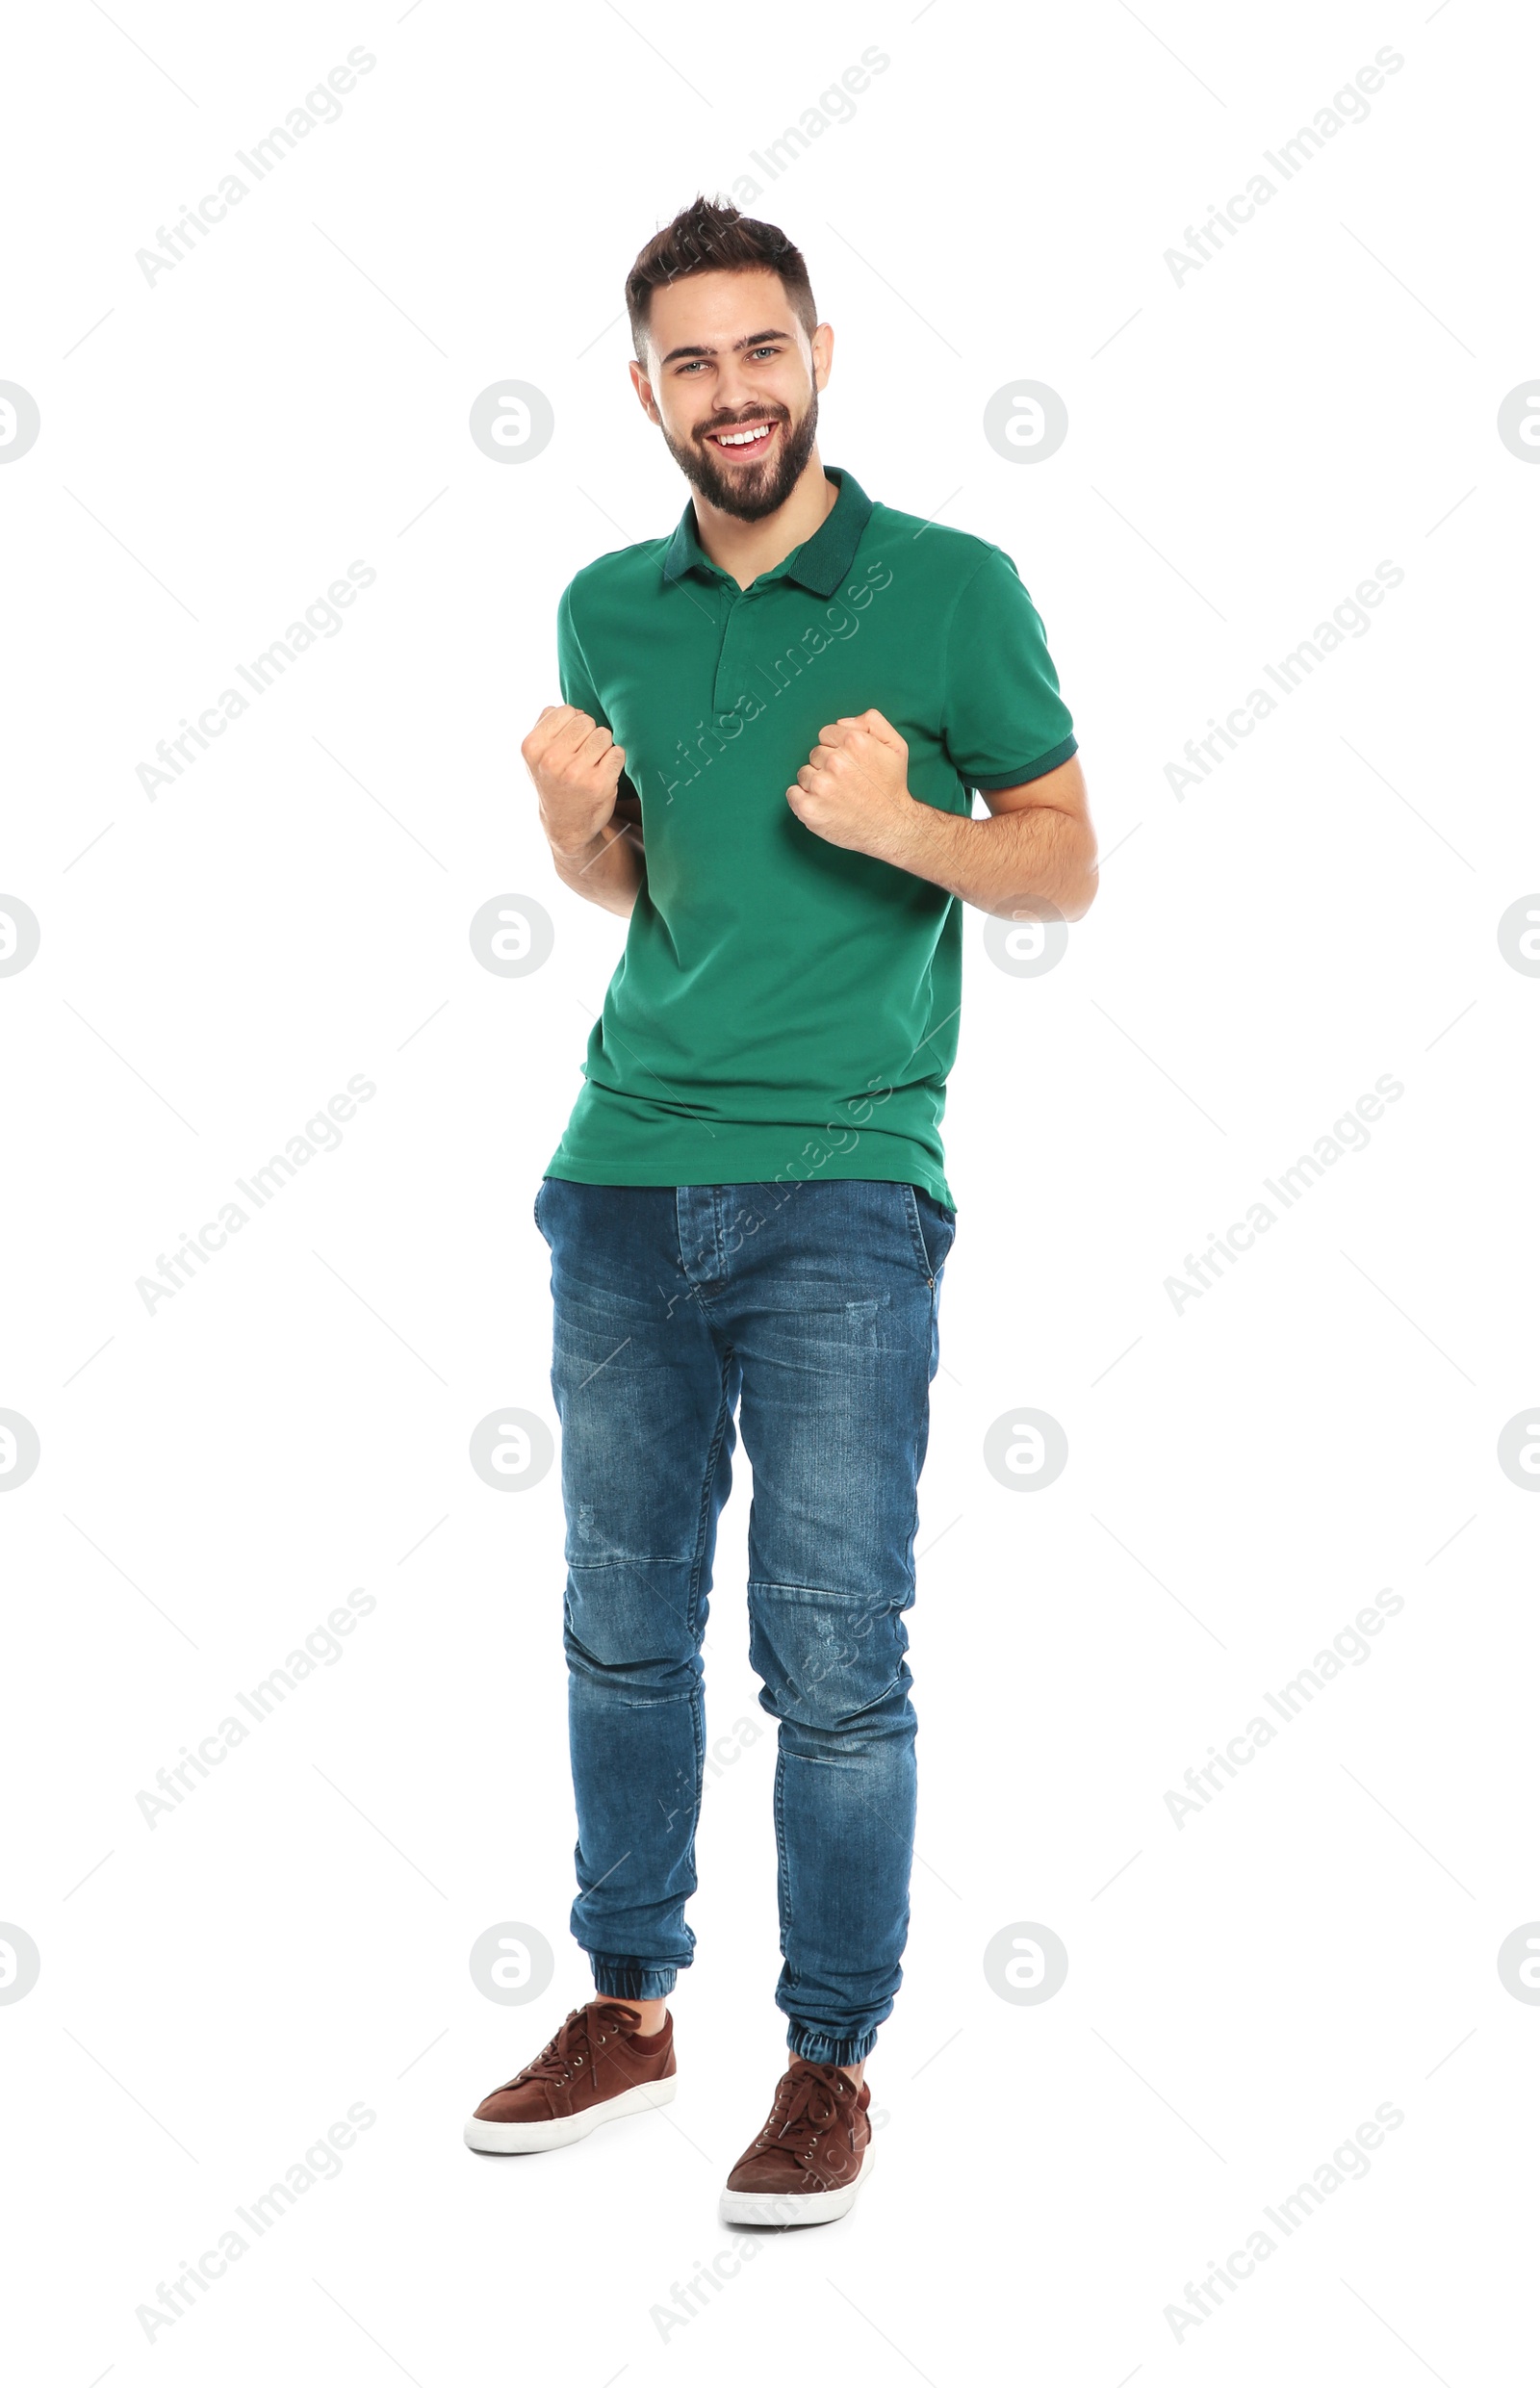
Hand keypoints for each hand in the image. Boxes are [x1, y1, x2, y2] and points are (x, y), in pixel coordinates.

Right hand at [522, 705, 627, 856]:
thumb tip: (571, 709)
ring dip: (603, 746)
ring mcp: (576, 773)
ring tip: (592, 763)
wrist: (566, 824)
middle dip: (588, 733)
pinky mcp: (599, 784)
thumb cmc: (553, 780)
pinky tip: (604, 772)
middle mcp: (552, 760)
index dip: (572, 723)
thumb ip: (547, 724)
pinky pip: (618, 752)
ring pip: (603, 734)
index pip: (566, 711)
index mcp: (533, 747)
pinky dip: (615, 759)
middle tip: (582, 754)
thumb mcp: (537, 754)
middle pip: (586, 721)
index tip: (569, 741)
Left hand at [786, 710, 913, 856]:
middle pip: (815, 754)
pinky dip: (802, 798)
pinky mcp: (809, 808)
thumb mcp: (895, 745)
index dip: (837, 748)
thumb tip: (841, 722)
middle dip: (827, 765)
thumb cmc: (892, 786)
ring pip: (804, 773)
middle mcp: (835, 761)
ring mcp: (820, 786)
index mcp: (854, 742)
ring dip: (816, 783)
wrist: (891, 827)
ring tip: (837, 796)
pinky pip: (792, 793)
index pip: (826, 734)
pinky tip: (821, 804)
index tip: (849, 764)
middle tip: (846, 782)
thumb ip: (871, 722)